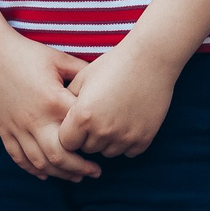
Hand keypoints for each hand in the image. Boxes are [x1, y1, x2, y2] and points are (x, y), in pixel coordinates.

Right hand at [0, 31, 98, 181]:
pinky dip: (32, 169)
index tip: (104, 144)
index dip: (93, 141)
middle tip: (96, 172)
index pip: (78, 131)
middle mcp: (35, 119)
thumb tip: (105, 82)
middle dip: (80, 169)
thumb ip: (82, 72)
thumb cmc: (26, 53)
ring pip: (39, 162)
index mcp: (54, 101)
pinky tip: (46, 174)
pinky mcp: (4, 130)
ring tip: (76, 176)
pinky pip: (18, 157)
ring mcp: (17, 127)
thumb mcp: (59, 59)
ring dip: (60, 173)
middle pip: (59, 157)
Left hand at [57, 39, 179, 158]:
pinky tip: (128, 121)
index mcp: (83, 116)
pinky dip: (126, 141)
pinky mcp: (143, 138)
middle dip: (88, 137)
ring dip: (107, 141)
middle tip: (97, 116)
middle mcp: (103, 131)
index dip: (69, 133)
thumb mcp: (83, 78)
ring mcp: (125, 137)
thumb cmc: (113, 64)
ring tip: (113, 117)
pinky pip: (128, 151)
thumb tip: (58, 119)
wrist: (150, 58)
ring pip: (108, 152)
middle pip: (87, 148)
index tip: (76, 122)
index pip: (65, 143)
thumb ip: (66, 101)